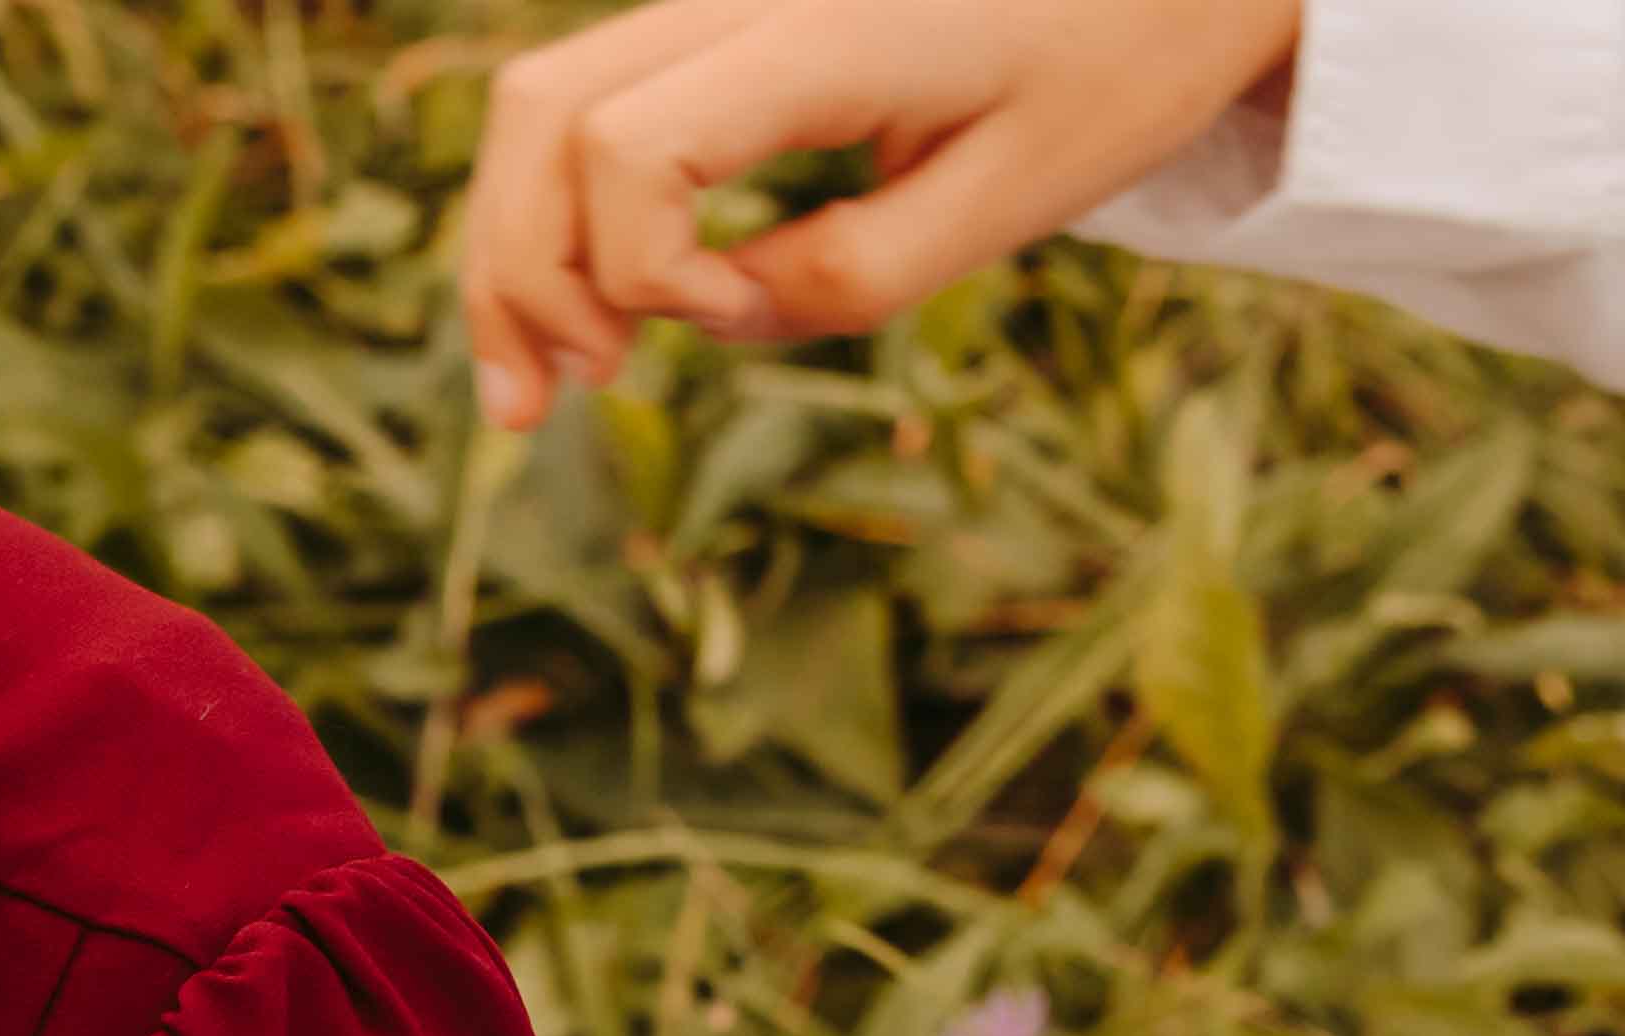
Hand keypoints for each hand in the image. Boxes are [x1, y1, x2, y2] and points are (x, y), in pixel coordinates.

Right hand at [459, 0, 1302, 427]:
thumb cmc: (1115, 70)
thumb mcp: (1009, 203)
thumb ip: (846, 276)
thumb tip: (710, 317)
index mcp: (827, 33)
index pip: (630, 149)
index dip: (635, 269)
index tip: (717, 321)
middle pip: (541, 113)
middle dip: (515, 272)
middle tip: (537, 408)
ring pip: (538, 98)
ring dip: (509, 242)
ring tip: (534, 380)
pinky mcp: (724, 17)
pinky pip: (588, 96)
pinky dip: (554, 202)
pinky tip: (581, 302)